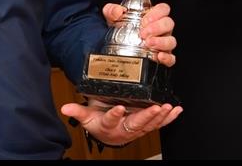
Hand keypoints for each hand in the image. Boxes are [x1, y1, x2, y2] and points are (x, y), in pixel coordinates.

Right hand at [60, 99, 181, 146]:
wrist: (108, 134)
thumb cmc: (98, 122)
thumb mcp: (87, 117)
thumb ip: (78, 111)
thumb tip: (65, 108)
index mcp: (109, 125)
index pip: (111, 120)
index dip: (115, 115)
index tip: (118, 108)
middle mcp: (125, 128)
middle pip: (136, 123)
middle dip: (147, 116)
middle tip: (156, 108)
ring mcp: (137, 128)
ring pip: (150, 123)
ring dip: (160, 116)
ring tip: (168, 108)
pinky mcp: (146, 125)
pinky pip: (159, 123)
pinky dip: (169, 118)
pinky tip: (176, 110)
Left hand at [102, 3, 175, 66]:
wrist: (113, 48)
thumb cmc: (119, 29)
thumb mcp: (112, 17)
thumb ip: (112, 10)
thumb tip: (117, 11)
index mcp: (152, 17)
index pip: (163, 9)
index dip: (157, 13)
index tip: (145, 20)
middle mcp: (160, 29)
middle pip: (169, 23)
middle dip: (157, 27)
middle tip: (143, 33)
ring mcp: (162, 43)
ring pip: (171, 41)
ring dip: (161, 42)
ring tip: (148, 43)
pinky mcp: (162, 57)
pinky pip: (171, 58)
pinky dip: (167, 58)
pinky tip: (159, 56)